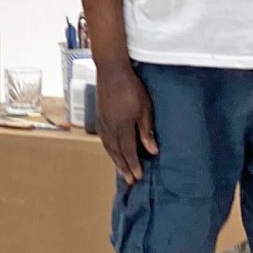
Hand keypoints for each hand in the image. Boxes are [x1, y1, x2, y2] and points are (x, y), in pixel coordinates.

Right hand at [95, 58, 157, 184]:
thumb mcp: (145, 109)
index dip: (134, 165)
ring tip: (121, 171)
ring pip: (109, 148)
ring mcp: (103, 123)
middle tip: (129, 181)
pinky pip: (104, 139)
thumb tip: (152, 150)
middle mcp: (110, 129)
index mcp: (122, 128)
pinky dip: (108, 149)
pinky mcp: (100, 117)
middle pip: (117, 153)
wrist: (111, 71)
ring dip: (115, 161)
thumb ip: (146, 131)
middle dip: (124, 168)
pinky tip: (111, 151)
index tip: (138, 178)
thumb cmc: (131, 88)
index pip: (129, 152)